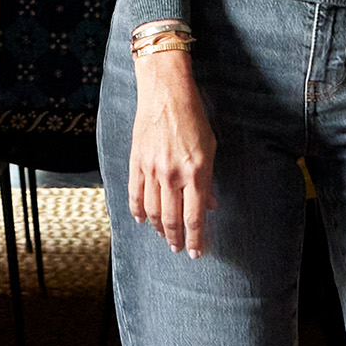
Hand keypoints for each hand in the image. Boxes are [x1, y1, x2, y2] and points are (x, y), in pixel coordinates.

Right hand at [129, 49, 215, 255]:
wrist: (166, 93)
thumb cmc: (193, 117)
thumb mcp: (210, 148)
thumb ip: (208, 181)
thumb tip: (209, 205)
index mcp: (196, 173)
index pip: (195, 217)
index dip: (196, 239)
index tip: (197, 252)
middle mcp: (173, 175)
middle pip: (172, 219)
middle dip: (176, 239)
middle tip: (179, 249)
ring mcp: (152, 170)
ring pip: (151, 210)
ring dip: (158, 228)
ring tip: (164, 236)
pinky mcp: (136, 162)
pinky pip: (135, 194)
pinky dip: (137, 210)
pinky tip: (141, 220)